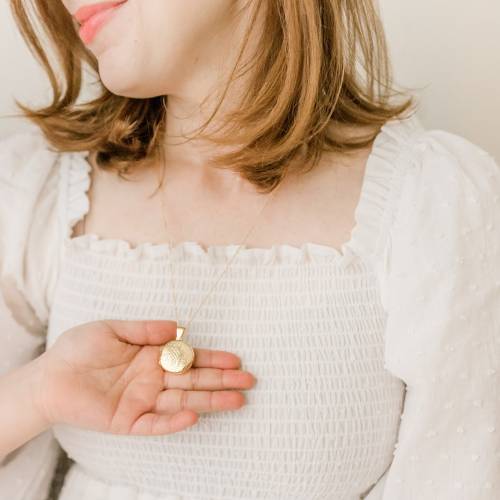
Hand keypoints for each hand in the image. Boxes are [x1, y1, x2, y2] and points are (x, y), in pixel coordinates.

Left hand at [36, 319, 255, 435]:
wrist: (50, 376)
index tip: (235, 359)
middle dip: (222, 381)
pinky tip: (194, 416)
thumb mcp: (113, 329)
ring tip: (237, 400)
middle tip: (249, 380)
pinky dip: (174, 422)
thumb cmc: (79, 349)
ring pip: (183, 402)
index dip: (212, 359)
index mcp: (152, 356)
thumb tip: (177, 327)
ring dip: (210, 401)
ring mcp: (143, 401)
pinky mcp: (129, 420)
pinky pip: (156, 423)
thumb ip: (145, 329)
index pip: (190, 358)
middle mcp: (153, 379)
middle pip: (194, 381)